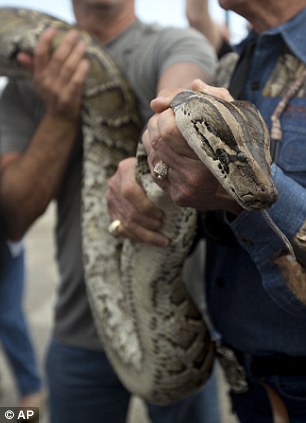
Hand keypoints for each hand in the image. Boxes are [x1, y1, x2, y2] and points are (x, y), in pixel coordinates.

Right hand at [17, 27, 89, 121]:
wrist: (60, 120)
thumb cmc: (53, 96)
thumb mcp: (41, 83)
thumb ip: (33, 68)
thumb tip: (21, 55)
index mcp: (39, 76)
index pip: (39, 54)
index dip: (46, 40)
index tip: (54, 29)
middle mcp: (47, 83)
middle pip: (57, 58)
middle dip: (67, 44)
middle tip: (76, 34)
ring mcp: (57, 91)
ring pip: (68, 68)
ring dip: (76, 54)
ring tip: (84, 45)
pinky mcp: (69, 99)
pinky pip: (75, 82)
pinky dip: (81, 71)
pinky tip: (86, 62)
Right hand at [106, 157, 168, 246]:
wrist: (143, 173)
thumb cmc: (157, 171)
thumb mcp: (159, 169)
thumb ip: (163, 177)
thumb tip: (176, 193)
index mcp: (125, 169)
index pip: (130, 192)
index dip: (145, 207)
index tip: (161, 215)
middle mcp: (114, 184)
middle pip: (129, 211)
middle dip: (147, 223)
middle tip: (162, 226)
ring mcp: (111, 199)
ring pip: (126, 224)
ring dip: (145, 235)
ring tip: (161, 239)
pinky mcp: (112, 212)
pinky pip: (122, 230)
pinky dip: (138, 237)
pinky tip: (151, 240)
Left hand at [144, 80, 241, 213]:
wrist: (247, 186)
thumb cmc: (239, 144)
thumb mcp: (233, 114)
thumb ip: (210, 96)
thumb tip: (172, 94)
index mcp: (211, 154)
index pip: (168, 129)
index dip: (168, 113)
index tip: (176, 107)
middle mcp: (195, 177)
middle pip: (157, 139)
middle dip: (159, 121)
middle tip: (170, 115)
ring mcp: (184, 189)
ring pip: (152, 152)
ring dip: (155, 136)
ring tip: (170, 131)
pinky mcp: (177, 197)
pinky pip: (154, 167)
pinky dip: (158, 153)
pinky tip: (171, 150)